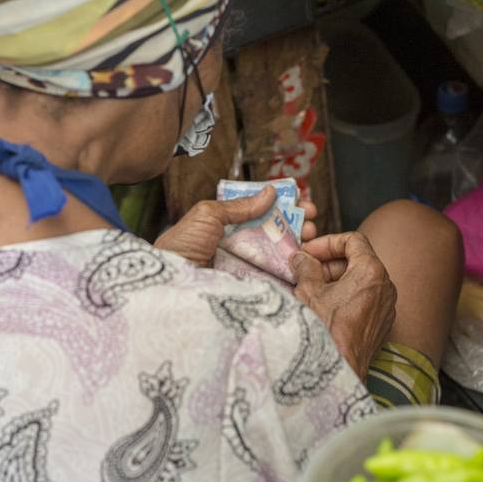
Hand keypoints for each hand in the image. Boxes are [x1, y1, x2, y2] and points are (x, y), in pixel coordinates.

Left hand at [155, 191, 316, 267]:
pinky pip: (280, 278)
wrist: (171, 283)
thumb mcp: (207, 215)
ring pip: (282, 253)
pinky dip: (297, 269)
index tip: (301, 199)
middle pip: (276, 232)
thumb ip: (239, 206)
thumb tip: (270, 192)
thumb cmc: (181, 245)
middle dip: (297, 222)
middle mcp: (241, 246)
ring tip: (311, 235)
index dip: (282, 205)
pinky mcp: (255, 289)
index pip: (261, 212)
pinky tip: (308, 260)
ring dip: (301, 242)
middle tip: (310, 217)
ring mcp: (249, 268)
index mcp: (228, 226)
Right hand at [290, 232, 396, 380]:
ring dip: (337, 279)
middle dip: (330, 262)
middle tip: (306, 269)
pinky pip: (367, 299)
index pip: (353, 240)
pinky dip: (347, 295)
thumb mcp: (308, 291)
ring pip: (362, 280)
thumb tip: (301, 258)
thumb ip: (305, 267)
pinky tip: (326, 306)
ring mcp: (387, 306)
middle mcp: (386, 285)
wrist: (339, 370)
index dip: (327, 242)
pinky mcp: (383, 323)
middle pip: (358, 259)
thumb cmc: (325, 329)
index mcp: (371, 271)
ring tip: (312, 288)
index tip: (309, 253)